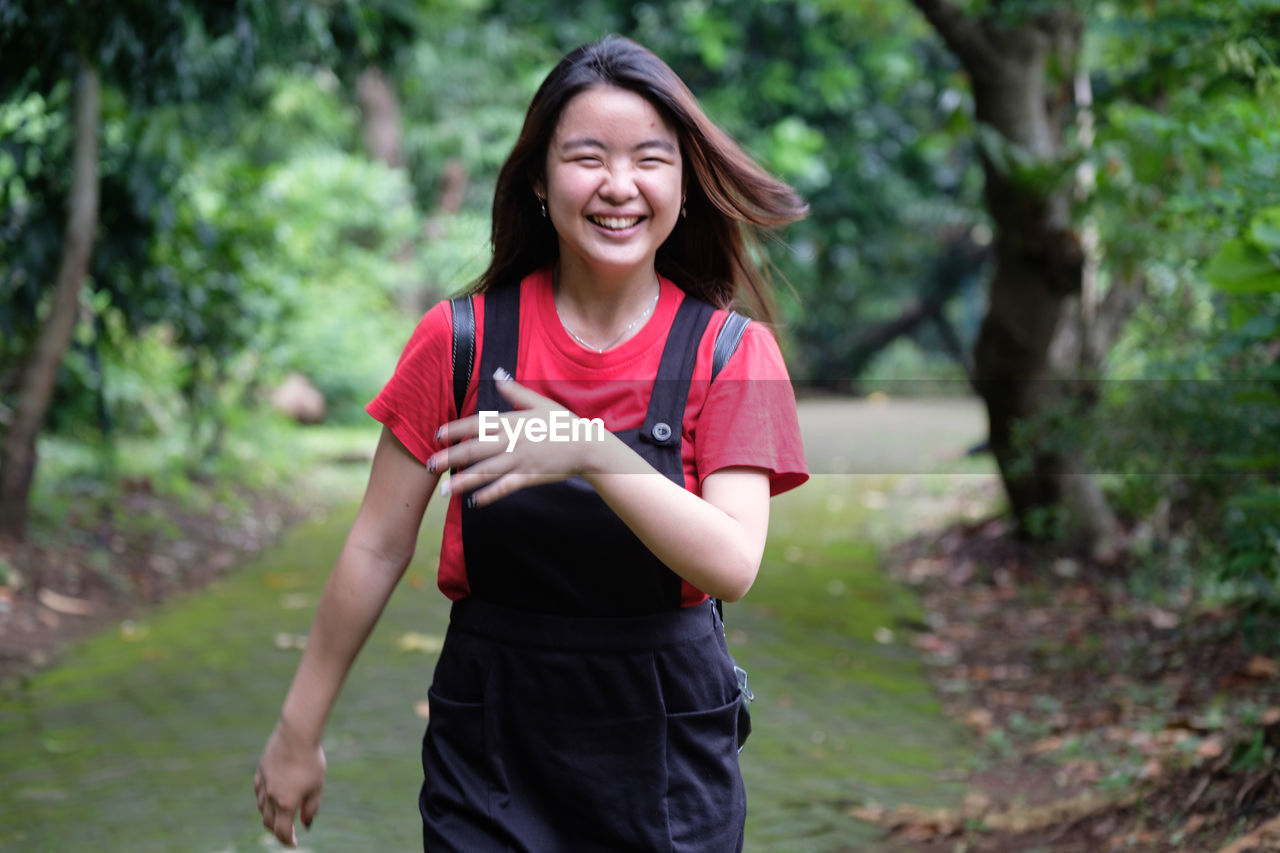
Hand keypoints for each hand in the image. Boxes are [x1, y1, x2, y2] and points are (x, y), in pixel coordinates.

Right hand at [254, 721, 325, 846]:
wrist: (296, 735)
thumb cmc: (311, 761)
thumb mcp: (316, 787)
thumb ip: (310, 808)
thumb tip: (305, 823)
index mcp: (285, 803)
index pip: (282, 831)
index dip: (287, 840)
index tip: (294, 843)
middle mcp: (270, 796)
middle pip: (269, 822)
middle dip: (278, 830)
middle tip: (288, 831)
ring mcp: (263, 783)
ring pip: (262, 807)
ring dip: (270, 815)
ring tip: (281, 814)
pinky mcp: (260, 771)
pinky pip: (258, 791)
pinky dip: (264, 799)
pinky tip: (271, 796)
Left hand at [428, 368, 608, 506]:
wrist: (586, 445)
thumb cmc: (563, 423)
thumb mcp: (539, 402)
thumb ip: (514, 391)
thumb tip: (496, 374)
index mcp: (512, 421)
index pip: (476, 425)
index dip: (455, 430)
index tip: (437, 435)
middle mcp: (512, 441)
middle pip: (474, 449)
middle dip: (449, 458)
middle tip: (430, 465)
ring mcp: (520, 460)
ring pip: (485, 471)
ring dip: (463, 482)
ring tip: (444, 490)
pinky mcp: (529, 476)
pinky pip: (504, 487)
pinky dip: (488, 495)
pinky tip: (474, 502)